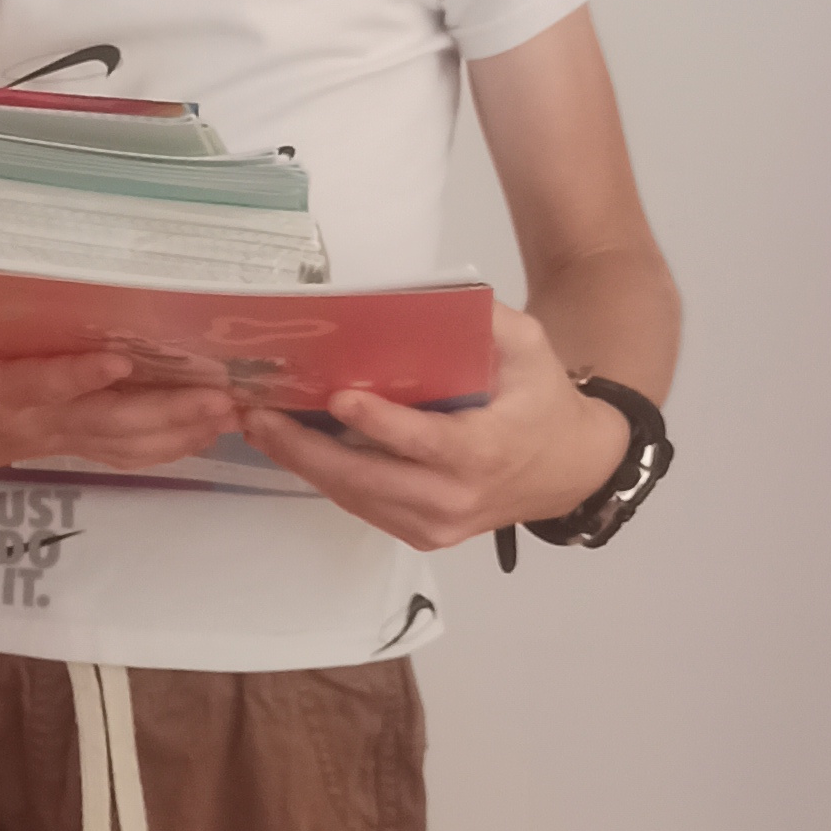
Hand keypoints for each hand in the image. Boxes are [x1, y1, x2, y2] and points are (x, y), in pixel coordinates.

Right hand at [0, 303, 244, 490]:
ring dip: (184, 429)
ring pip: (128, 441)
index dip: (75, 379)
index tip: (118, 360)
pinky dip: (177, 442)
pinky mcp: (72, 440)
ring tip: (238, 410)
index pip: (35, 389)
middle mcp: (32, 424)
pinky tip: (222, 427)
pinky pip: (131, 449)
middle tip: (221, 395)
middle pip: (105, 423)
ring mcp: (57, 437)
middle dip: (164, 411)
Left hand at [238, 300, 632, 548]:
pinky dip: (326, 479)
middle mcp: (456, 496)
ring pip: (356, 497)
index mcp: (485, 451)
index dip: (379, 424)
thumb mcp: (530, 349)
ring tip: (260, 427)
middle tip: (260, 414)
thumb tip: (431, 297)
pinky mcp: (422, 533)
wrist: (570, 471)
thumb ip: (486, 322)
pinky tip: (293, 449)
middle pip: (369, 478)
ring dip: (303, 463)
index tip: (338, 397)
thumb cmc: (542, 402)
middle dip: (307, 448)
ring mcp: (437, 523)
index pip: (425, 442)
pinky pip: (364, 507)